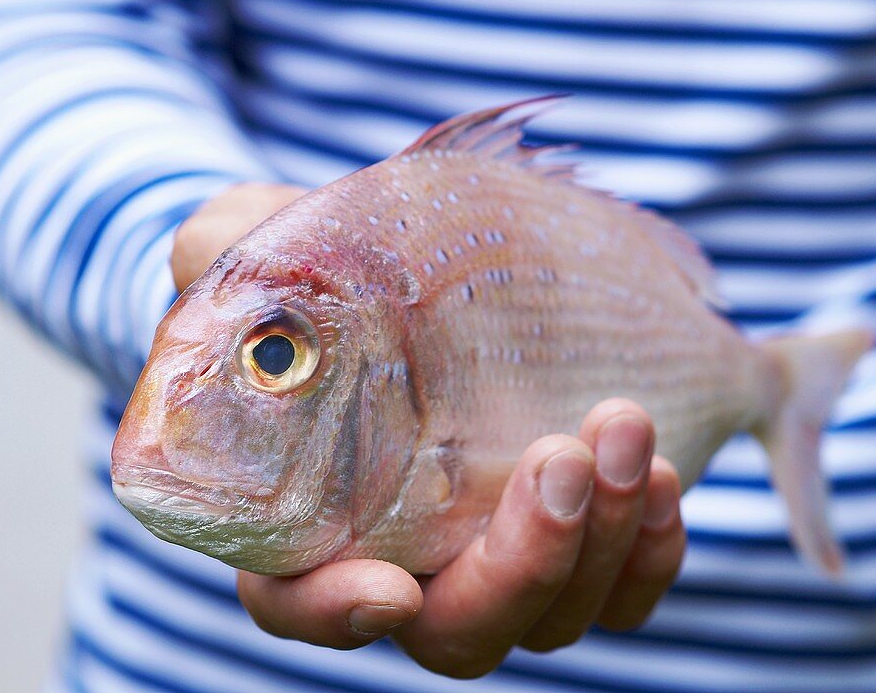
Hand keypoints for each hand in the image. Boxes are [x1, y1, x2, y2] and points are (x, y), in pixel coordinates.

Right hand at [172, 183, 686, 677]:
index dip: (334, 615)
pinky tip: (668, 478)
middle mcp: (407, 557)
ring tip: (627, 424)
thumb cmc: (322, 275)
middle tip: (562, 460)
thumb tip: (207, 255)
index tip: (386, 589)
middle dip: (521, 565)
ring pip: (553, 614)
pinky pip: (623, 589)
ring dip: (603, 540)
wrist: (416, 279)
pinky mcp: (577, 534)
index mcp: (308, 518)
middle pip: (459, 630)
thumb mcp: (261, 246)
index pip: (298, 602)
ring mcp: (497, 552)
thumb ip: (224, 255)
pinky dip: (650, 552)